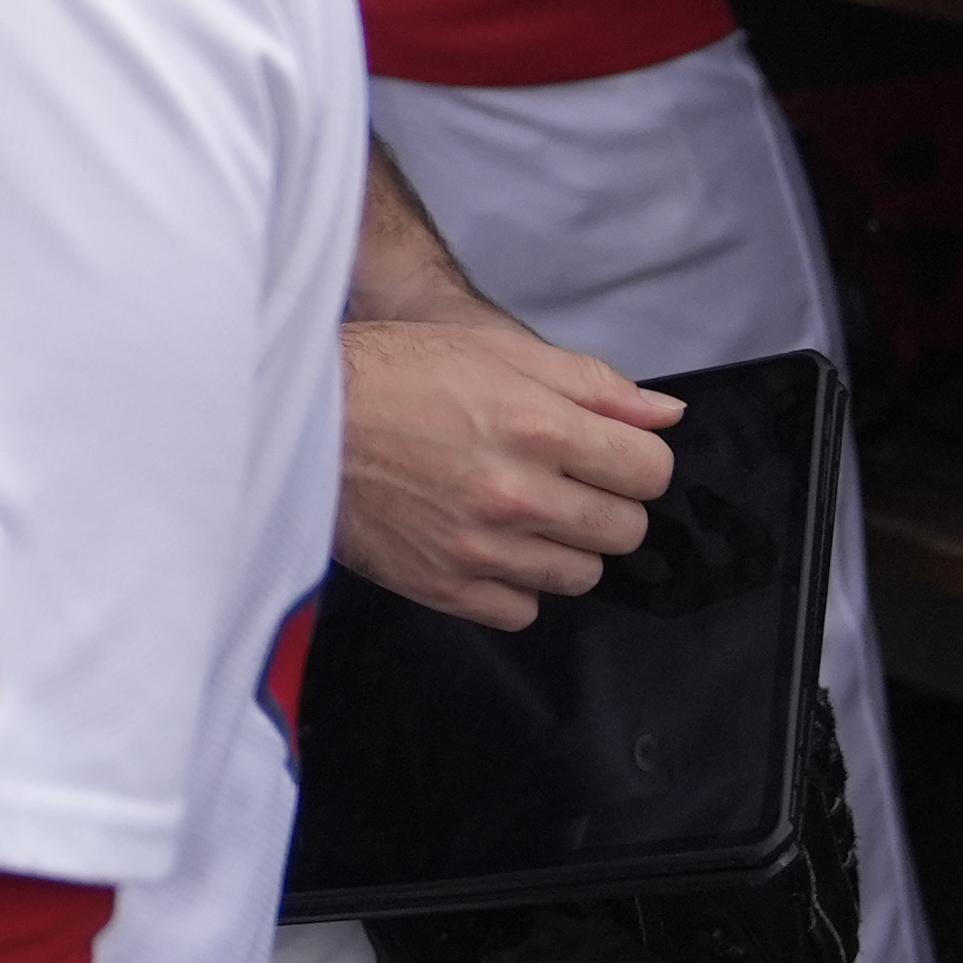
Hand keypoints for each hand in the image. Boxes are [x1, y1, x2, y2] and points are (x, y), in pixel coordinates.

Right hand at [334, 313, 682, 628]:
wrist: (298, 415)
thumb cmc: (391, 373)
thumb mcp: (495, 350)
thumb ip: (591, 383)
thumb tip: (664, 416)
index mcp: (536, 425)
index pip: (650, 470)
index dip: (632, 458)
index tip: (605, 453)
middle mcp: (515, 492)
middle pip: (625, 529)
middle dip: (603, 502)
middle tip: (558, 479)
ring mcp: (479, 547)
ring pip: (580, 575)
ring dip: (561, 545)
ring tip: (517, 510)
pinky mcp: (444, 586)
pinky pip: (522, 612)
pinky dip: (513, 585)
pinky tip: (485, 544)